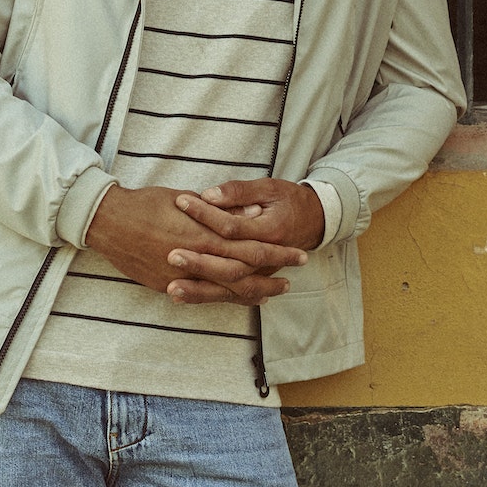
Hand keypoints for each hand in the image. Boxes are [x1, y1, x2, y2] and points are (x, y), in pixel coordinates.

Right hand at [85, 185, 307, 305]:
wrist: (108, 222)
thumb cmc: (146, 203)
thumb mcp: (185, 197)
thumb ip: (218, 209)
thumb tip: (249, 210)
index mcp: (202, 233)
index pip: (248, 245)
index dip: (275, 250)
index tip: (297, 250)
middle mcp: (195, 258)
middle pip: (244, 272)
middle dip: (273, 273)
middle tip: (296, 272)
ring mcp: (181, 277)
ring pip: (227, 290)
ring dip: (254, 290)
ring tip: (276, 291)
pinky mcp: (168, 287)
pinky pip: (204, 296)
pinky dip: (227, 297)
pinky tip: (243, 297)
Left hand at [165, 179, 325, 304]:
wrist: (314, 221)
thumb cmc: (288, 200)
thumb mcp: (268, 188)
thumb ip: (238, 192)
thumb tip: (209, 195)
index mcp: (270, 230)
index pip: (232, 226)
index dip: (205, 214)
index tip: (180, 202)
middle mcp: (266, 256)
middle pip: (230, 265)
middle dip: (199, 262)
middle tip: (171, 255)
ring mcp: (261, 272)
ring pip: (230, 287)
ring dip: (200, 290)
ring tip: (172, 289)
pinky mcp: (255, 279)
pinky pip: (232, 295)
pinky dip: (208, 297)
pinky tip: (182, 297)